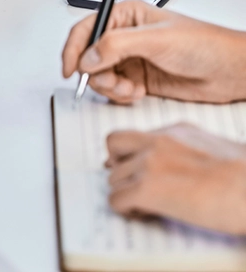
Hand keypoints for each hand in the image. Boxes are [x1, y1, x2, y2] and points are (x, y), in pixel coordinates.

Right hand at [62, 0, 245, 103]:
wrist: (231, 72)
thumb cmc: (205, 45)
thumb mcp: (156, 39)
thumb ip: (117, 46)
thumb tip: (88, 57)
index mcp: (126, 16)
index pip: (86, 29)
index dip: (74, 49)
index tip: (71, 68)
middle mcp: (125, 37)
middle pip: (88, 56)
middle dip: (96, 73)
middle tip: (110, 80)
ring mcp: (131, 59)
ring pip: (99, 76)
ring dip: (110, 86)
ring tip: (129, 87)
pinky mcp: (138, 79)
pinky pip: (114, 90)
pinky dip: (121, 95)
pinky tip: (137, 92)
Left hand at [106, 124, 245, 234]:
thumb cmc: (245, 177)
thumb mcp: (214, 149)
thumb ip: (185, 150)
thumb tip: (169, 166)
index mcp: (175, 132)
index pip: (131, 135)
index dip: (126, 154)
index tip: (131, 169)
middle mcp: (157, 142)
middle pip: (113, 149)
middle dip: (120, 168)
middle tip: (133, 184)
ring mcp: (149, 164)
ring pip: (114, 178)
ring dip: (126, 192)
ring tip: (148, 205)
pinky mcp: (146, 189)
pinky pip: (115, 200)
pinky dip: (125, 210)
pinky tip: (144, 214)